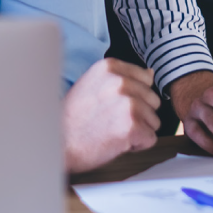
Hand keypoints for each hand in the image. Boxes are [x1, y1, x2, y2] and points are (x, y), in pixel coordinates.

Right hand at [62, 58, 160, 173]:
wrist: (58, 145)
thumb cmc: (74, 119)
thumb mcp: (94, 85)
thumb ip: (123, 78)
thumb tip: (151, 74)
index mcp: (110, 67)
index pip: (146, 80)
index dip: (134, 97)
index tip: (112, 106)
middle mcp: (120, 81)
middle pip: (153, 100)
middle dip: (139, 115)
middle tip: (111, 121)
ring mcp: (127, 103)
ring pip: (154, 121)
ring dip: (138, 130)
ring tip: (112, 131)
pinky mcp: (131, 126)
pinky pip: (150, 138)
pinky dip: (137, 145)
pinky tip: (116, 142)